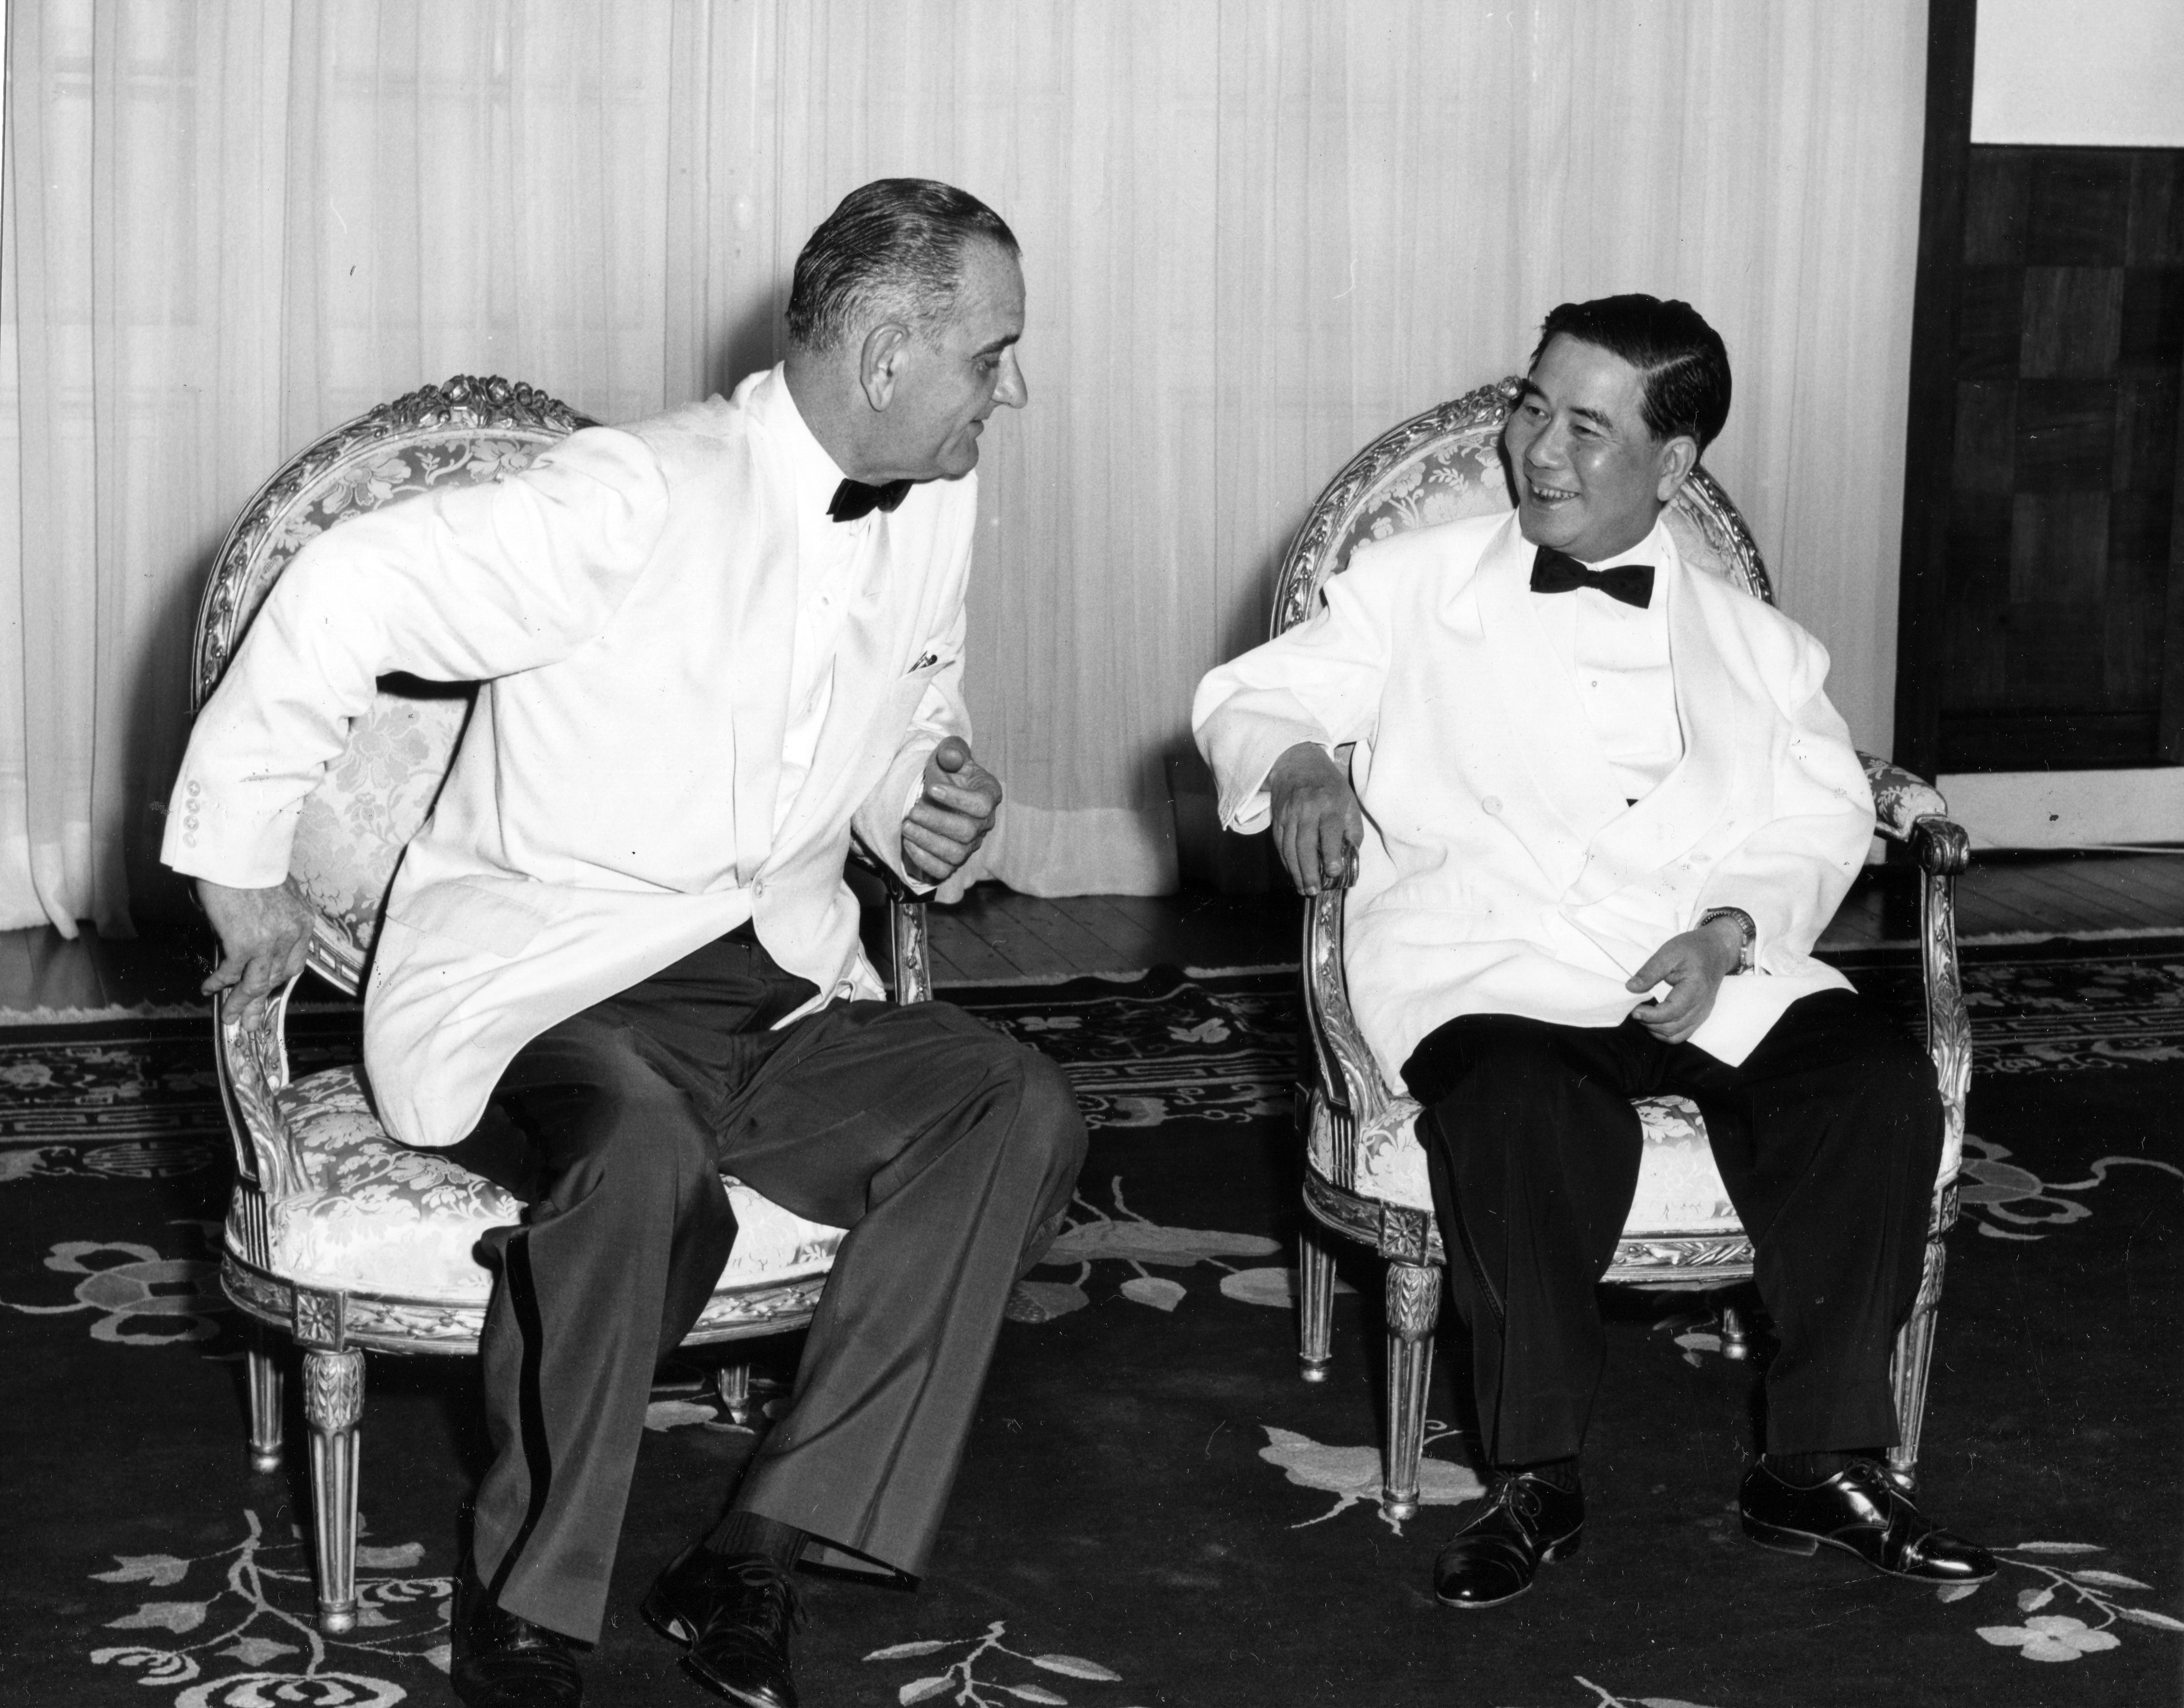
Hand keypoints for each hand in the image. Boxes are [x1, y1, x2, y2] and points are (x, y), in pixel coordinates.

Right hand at [198, 878, 314, 1027]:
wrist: (237, 854)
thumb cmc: (252, 867)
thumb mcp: (277, 894)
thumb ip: (275, 917)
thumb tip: (259, 932)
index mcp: (302, 923)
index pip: (295, 963)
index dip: (279, 980)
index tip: (270, 991)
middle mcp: (291, 935)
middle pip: (277, 978)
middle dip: (262, 1002)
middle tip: (253, 1021)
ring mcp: (269, 942)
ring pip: (257, 984)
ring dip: (241, 1003)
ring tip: (231, 1017)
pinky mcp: (244, 944)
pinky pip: (231, 973)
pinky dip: (219, 983)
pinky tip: (209, 988)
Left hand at [903, 736, 1001, 883]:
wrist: (939, 794)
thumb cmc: (948, 772)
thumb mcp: (950, 755)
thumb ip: (952, 751)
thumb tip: (949, 757)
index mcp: (988, 796)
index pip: (982, 805)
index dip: (957, 799)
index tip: (931, 789)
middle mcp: (984, 825)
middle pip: (967, 832)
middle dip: (937, 822)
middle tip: (912, 811)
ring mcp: (970, 846)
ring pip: (956, 854)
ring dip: (927, 841)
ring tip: (906, 826)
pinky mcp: (952, 861)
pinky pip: (943, 871)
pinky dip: (924, 860)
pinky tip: (908, 843)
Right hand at [1266, 742, 1362, 895]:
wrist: (1298, 764)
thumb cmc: (1329, 786)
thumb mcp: (1349, 801)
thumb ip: (1352, 828)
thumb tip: (1350, 855)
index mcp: (1329, 803)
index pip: (1329, 831)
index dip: (1331, 853)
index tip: (1334, 872)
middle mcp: (1306, 808)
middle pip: (1305, 843)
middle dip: (1309, 870)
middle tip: (1314, 890)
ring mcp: (1288, 813)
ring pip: (1289, 847)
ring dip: (1296, 871)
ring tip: (1303, 889)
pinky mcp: (1277, 818)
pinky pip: (1279, 844)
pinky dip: (1285, 861)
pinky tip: (1293, 874)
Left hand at [1624, 916, 1745, 1043]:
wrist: (1716, 950)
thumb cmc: (1693, 949)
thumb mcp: (1669, 952)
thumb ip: (1650, 971)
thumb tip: (1631, 987)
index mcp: (1695, 989)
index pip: (1672, 1012)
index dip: (1651, 1016)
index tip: (1634, 1010)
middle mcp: (1702, 1006)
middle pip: (1673, 1028)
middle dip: (1650, 1024)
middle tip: (1635, 1011)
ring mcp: (1703, 1013)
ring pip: (1677, 1035)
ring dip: (1657, 1030)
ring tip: (1644, 1016)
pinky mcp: (1700, 1016)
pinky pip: (1683, 1033)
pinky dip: (1666, 1032)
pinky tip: (1655, 1020)